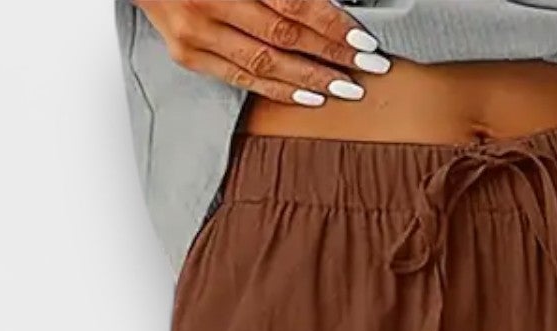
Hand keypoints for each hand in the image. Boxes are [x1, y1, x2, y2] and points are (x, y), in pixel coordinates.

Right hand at [133, 1, 388, 105]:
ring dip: (310, 79)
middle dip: (332, 54)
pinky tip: (307, 96)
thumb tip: (326, 4)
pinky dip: (277, 89)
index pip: (293, 2)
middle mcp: (210, 3)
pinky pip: (240, 80)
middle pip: (284, 36)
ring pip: (264, 64)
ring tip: (346, 89)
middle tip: (369, 69)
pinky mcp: (187, 54)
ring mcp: (196, 32)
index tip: (364, 40)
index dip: (332, 23)